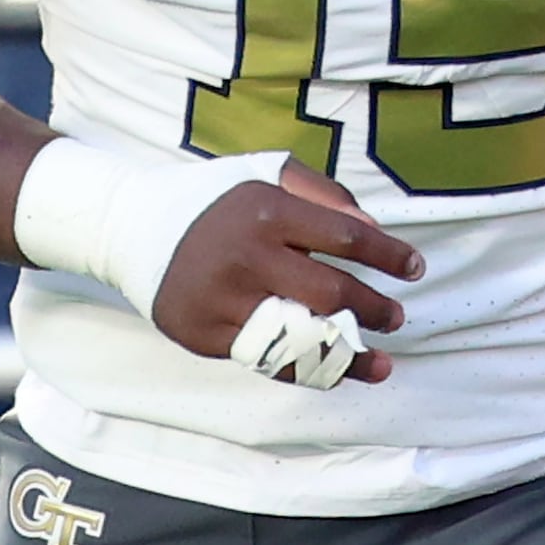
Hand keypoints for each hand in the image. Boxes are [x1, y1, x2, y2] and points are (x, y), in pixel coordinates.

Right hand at [148, 162, 419, 383]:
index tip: (414, 268)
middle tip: (396, 316)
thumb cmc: (213, 199)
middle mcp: (247, 257)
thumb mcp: (264, 173)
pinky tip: (336, 372)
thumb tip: (371, 229)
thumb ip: (322, 194)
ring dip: (351, 357)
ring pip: (301, 339)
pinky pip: (266, 359)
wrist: (130, 226)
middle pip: (331, 293)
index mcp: (266, 212)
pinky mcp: (205, 334)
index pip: (346, 238)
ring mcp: (224, 301)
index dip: (388, 255)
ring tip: (383, 363)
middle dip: (375, 309)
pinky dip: (307, 369)